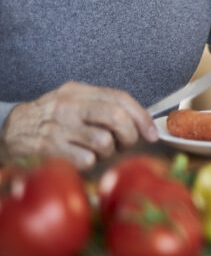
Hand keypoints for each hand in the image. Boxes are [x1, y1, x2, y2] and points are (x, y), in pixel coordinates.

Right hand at [0, 83, 157, 168]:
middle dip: (129, 135)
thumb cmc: (50, 120)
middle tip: (125, 144)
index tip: (152, 133)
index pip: (120, 98)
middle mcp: (69, 106)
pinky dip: (90, 163)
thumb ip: (103, 107)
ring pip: (104, 141)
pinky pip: (87, 160)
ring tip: (96, 151)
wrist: (7, 132)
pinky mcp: (49, 149)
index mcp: (78, 92)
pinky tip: (80, 159)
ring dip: (107, 152)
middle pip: (116, 117)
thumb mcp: (73, 103)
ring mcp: (58, 127)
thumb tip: (142, 123)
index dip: (141, 117)